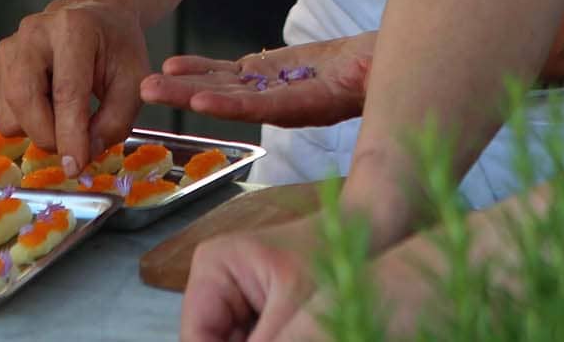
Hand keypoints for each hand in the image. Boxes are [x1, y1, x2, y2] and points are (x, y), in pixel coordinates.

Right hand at [0, 0, 148, 170]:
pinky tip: (45, 104)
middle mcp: (33, 32)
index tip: (75, 166)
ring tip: (63, 115)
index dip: (70, 135)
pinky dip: (24, 123)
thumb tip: (85, 153)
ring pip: (9, 114)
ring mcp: (8, 46)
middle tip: (76, 145)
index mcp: (74, 28)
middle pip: (25, 101)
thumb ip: (115, 121)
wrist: (94, 16)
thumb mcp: (133, 81)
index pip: (66, 91)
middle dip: (50, 137)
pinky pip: (0, 114)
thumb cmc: (115, 48)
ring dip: (38, 131)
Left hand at [141, 34, 372, 128]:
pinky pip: (227, 72)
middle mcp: (281, 104)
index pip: (265, 108)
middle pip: (229, 100)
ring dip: (184, 85)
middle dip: (188, 97)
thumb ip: (372, 77)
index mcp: (307, 108)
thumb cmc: (381, 71)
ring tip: (149, 82)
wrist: (376, 66)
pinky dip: (201, 69)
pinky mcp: (266, 73)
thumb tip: (374, 73)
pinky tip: (173, 65)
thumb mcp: (378, 76)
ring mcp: (270, 88)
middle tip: (148, 93)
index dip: (233, 105)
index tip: (201, 103)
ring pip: (221, 86)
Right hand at [185, 212, 451, 341]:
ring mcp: (236, 300)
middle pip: (211, 341)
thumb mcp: (296, 310)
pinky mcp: (257, 314)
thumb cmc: (335, 255)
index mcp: (213, 269)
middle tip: (289, 340)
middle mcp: (216, 283)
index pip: (195, 338)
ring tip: (299, 335)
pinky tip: (298, 337)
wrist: (368, 233)